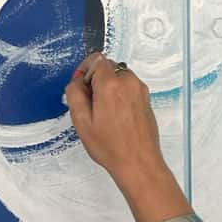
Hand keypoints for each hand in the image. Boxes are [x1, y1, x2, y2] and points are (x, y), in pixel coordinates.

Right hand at [63, 52, 168, 185]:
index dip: (84, 69)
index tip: (79, 84)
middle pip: (108, 67)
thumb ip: (74, 94)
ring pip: (118, 77)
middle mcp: (129, 82)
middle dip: (96, 79)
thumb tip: (76, 81)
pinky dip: (119, 94)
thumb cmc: (111, 146)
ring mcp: (140, 90)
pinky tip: (114, 116)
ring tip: (102, 112)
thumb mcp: (81, 121)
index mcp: (111, 85)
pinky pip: (128, 87)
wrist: (138, 162)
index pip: (96, 59)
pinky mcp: (146, 99)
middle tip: (89, 103)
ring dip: (108, 87)